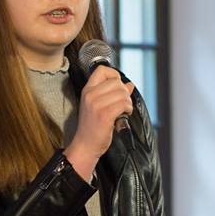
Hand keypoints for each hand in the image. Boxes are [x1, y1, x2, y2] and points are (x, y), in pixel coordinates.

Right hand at [63, 65, 135, 181]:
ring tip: (123, 110)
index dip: (114, 75)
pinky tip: (124, 115)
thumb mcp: (98, 106)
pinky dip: (128, 109)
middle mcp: (90, 95)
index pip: (102, 70)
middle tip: (122, 103)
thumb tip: (129, 85)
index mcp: (87, 90)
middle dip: (124, 92)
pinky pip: (124, 104)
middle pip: (116, 81)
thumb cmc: (92, 127)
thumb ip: (113, 93)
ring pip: (122, 93)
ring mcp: (96, 104)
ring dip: (128, 102)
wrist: (85, 145)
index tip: (117, 87)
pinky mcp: (104, 114)